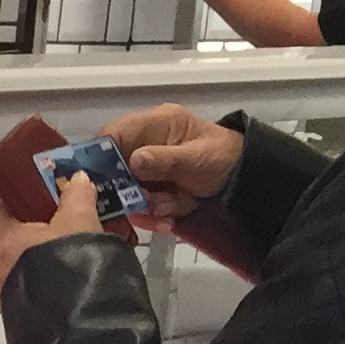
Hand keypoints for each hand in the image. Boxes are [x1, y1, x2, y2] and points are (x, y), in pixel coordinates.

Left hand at [0, 171, 101, 309]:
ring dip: (55, 249)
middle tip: (76, 214)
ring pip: (31, 261)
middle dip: (48, 224)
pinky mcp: (22, 314)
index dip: (29, 196)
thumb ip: (77, 197)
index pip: (7, 208)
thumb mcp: (79, 221)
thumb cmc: (70, 265)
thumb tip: (77, 180)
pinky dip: (56, 271)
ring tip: (86, 240)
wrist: (75, 328)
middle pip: (20, 236)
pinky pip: (37, 283)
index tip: (53, 191)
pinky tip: (81, 268)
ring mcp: (7, 294)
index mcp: (2, 240)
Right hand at [108, 102, 243, 224]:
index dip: (101, 157)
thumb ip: (164, 160)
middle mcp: (144, 144)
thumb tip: (134, 160)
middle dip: (128, 193)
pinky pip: (139, 206)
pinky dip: (153, 216)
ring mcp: (146, 169)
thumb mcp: (195, 157)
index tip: (104, 183)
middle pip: (112, 170)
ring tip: (170, 210)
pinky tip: (169, 220)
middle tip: (147, 205)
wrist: (243, 177)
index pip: (113, 134)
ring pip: (125, 193)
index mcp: (155, 124)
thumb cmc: (222, 157)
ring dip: (145, 208)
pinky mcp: (150, 189)